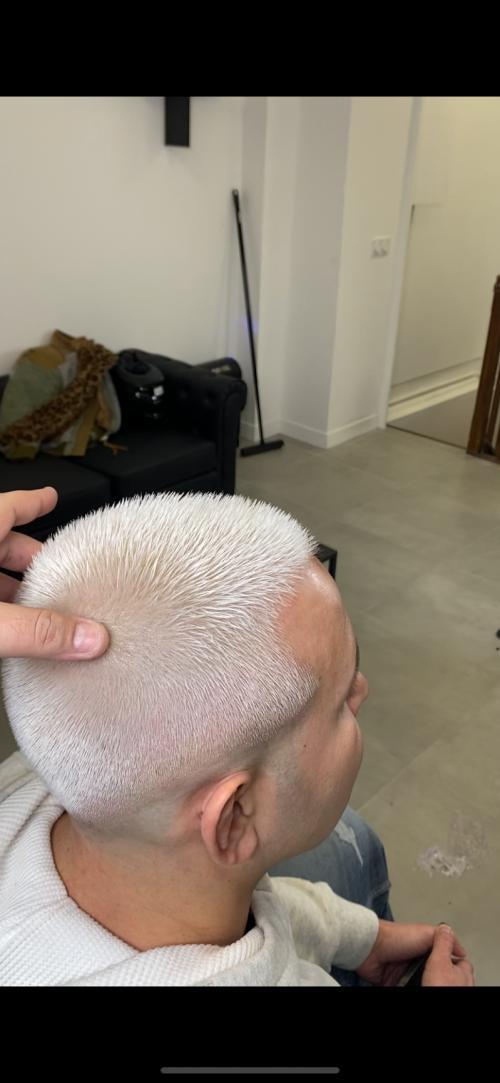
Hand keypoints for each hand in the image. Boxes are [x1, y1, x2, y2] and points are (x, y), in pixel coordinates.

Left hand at [0, 487, 108, 660]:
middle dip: (30, 560)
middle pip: (0, 544)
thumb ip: (38, 630)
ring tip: (33, 611)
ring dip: (7, 589)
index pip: (8, 507)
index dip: (32, 502)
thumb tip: (89, 637)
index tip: (50, 497)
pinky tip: (6, 629)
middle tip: (58, 575)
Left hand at [356, 919, 472, 986]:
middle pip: (429, 975)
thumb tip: (462, 951)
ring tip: (428, 985)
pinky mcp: (393, 983)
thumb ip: (445, 939)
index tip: (454, 977)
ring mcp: (403, 973)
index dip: (446, 968)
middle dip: (433, 979)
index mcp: (422, 947)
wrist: (372, 948)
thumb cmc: (398, 937)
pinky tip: (414, 987)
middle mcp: (413, 961)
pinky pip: (405, 989)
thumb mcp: (427, 933)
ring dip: (422, 984)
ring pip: (419, 983)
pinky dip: (408, 989)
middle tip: (439, 983)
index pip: (439, 961)